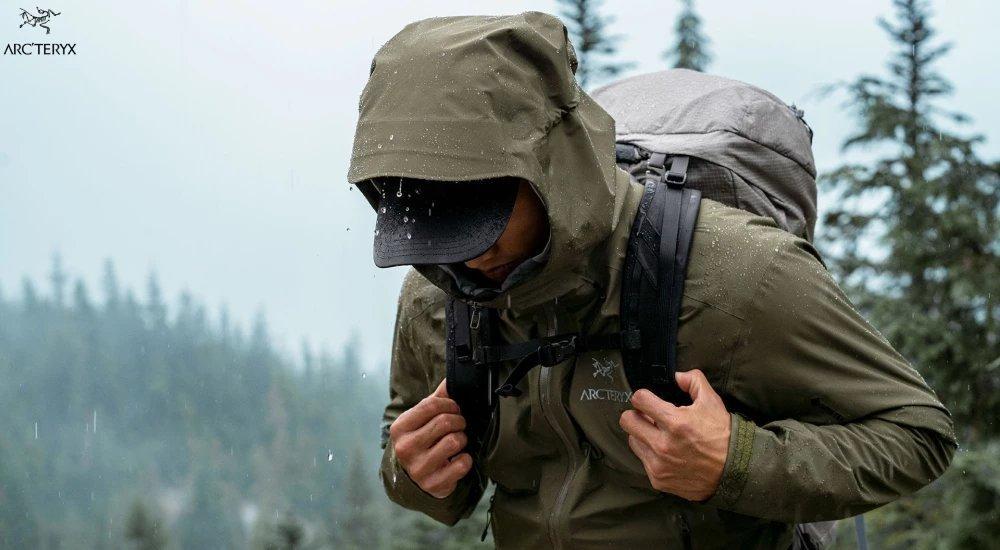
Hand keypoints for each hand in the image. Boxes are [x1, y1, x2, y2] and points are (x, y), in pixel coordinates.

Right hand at [389, 379, 472, 497]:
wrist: (412, 478)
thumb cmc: (419, 441)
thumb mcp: (420, 420)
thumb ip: (435, 399)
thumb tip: (452, 379)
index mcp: (400, 428)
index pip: (430, 405)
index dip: (449, 404)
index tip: (454, 409)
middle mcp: (406, 448)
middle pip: (445, 422)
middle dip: (459, 421)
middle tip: (459, 425)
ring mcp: (419, 468)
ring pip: (455, 441)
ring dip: (462, 439)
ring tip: (457, 441)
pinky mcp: (434, 484)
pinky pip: (462, 464)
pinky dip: (465, 459)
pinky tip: (458, 459)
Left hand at [619, 369, 730, 501]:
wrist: (734, 472)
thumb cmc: (723, 436)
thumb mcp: (712, 402)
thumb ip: (693, 381)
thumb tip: (676, 376)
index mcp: (675, 422)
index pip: (639, 400)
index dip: (643, 396)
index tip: (648, 400)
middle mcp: (663, 445)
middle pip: (627, 421)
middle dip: (636, 415)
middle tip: (649, 417)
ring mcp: (659, 464)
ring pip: (633, 440)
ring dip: (642, 435)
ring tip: (659, 435)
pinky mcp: (658, 479)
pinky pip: (643, 460)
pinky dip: (651, 454)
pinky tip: (666, 452)